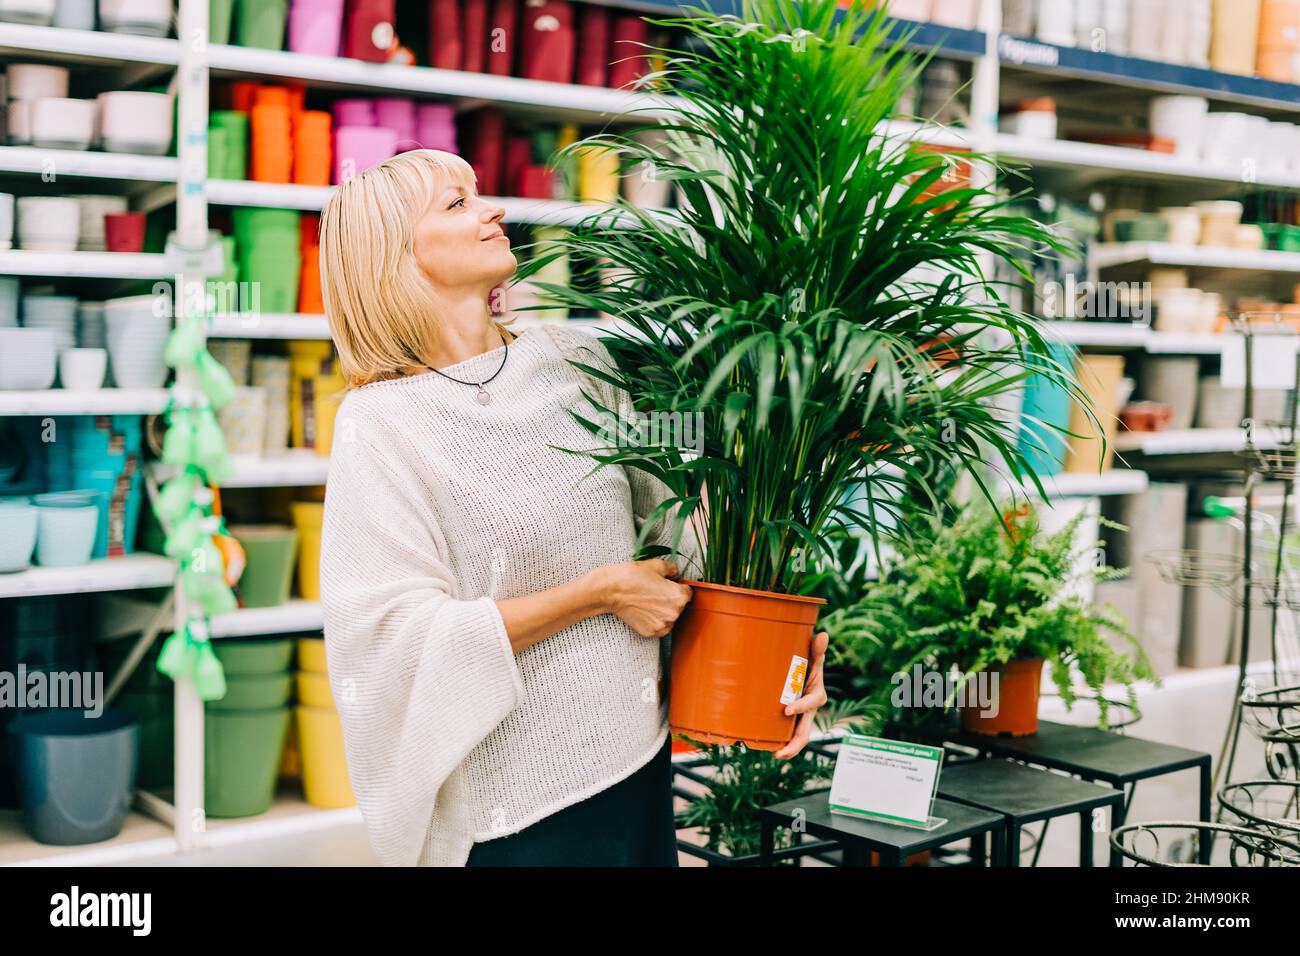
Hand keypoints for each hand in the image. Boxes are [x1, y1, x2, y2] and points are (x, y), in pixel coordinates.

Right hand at [597, 558, 693, 637]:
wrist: (611, 591)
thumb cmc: (632, 577)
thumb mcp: (656, 565)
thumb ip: (671, 569)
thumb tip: (675, 572)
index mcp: (679, 596)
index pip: (688, 592)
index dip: (678, 586)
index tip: (669, 585)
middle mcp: (673, 613)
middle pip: (679, 606)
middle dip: (670, 599)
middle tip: (655, 592)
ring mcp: (662, 624)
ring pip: (669, 617)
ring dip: (663, 611)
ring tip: (649, 601)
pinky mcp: (651, 632)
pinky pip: (659, 627)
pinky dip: (654, 620)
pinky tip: (645, 610)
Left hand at [773, 630, 828, 759]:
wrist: (805, 671)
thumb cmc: (809, 663)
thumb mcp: (813, 657)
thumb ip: (817, 649)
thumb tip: (823, 635)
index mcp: (817, 695)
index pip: (811, 703)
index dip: (801, 707)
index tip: (787, 710)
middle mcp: (809, 710)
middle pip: (805, 731)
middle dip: (795, 744)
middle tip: (781, 753)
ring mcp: (800, 717)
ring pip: (797, 736)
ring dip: (788, 747)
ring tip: (775, 755)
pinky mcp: (791, 719)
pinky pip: (786, 732)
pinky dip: (779, 741)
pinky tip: (768, 747)